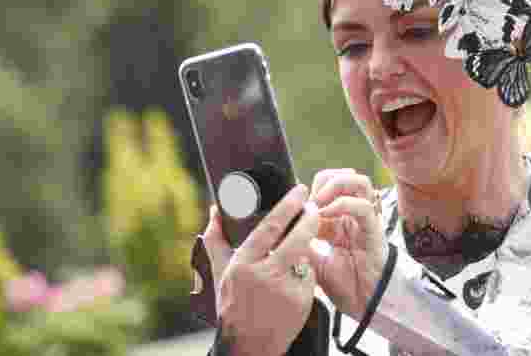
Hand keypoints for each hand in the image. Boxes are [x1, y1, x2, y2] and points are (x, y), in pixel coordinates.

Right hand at [201, 184, 319, 355]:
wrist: (249, 345)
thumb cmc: (234, 304)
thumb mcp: (221, 272)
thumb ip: (216, 239)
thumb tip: (215, 209)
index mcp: (244, 263)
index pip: (270, 227)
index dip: (288, 205)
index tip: (299, 190)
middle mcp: (264, 275)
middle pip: (297, 237)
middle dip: (310, 218)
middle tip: (314, 207)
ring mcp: (285, 288)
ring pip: (305, 256)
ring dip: (303, 251)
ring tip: (290, 259)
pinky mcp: (302, 300)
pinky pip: (310, 276)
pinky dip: (305, 274)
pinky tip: (293, 283)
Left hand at [308, 169, 387, 319]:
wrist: (365, 303)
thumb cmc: (344, 284)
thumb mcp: (313, 261)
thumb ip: (302, 243)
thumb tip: (280, 233)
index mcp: (339, 219)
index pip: (328, 186)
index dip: (312, 191)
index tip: (298, 209)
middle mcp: (353, 215)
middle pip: (346, 175)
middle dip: (325, 181)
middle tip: (310, 201)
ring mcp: (365, 220)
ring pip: (359, 182)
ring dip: (336, 186)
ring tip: (320, 202)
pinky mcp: (374, 229)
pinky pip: (363, 206)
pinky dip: (343, 204)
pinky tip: (328, 216)